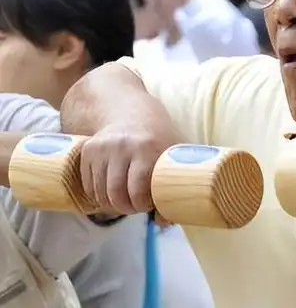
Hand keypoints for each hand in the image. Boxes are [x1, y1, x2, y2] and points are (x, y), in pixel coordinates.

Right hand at [60, 62, 182, 214]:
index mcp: (147, 148)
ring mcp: (102, 147)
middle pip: (116, 195)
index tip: (149, 203)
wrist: (129, 109)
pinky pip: (89, 185)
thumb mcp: (171, 153)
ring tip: (126, 195)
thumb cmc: (156, 136)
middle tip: (136, 205)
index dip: (143, 205)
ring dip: (113, 202)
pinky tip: (112, 187)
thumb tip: (164, 221)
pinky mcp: (87, 150)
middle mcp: (122, 146)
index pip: (138, 192)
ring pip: (100, 193)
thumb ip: (173, 185)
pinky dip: (99, 193)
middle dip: (127, 207)